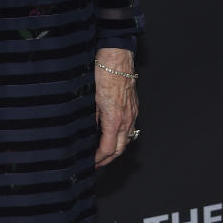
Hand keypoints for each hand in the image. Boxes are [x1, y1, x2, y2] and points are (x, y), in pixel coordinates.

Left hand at [94, 47, 138, 167]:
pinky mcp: (134, 108)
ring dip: (115, 150)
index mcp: (114, 119)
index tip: (90, 163)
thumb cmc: (103, 74)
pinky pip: (130, 129)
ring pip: (126, 140)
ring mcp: (132, 114)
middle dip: (107, 159)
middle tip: (96, 164)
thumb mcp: (90, 99)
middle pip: (119, 149)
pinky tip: (114, 137)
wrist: (117, 58)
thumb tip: (88, 130)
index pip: (107, 148)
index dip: (98, 159)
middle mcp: (126, 119)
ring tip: (104, 154)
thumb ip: (91, 118)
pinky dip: (122, 138)